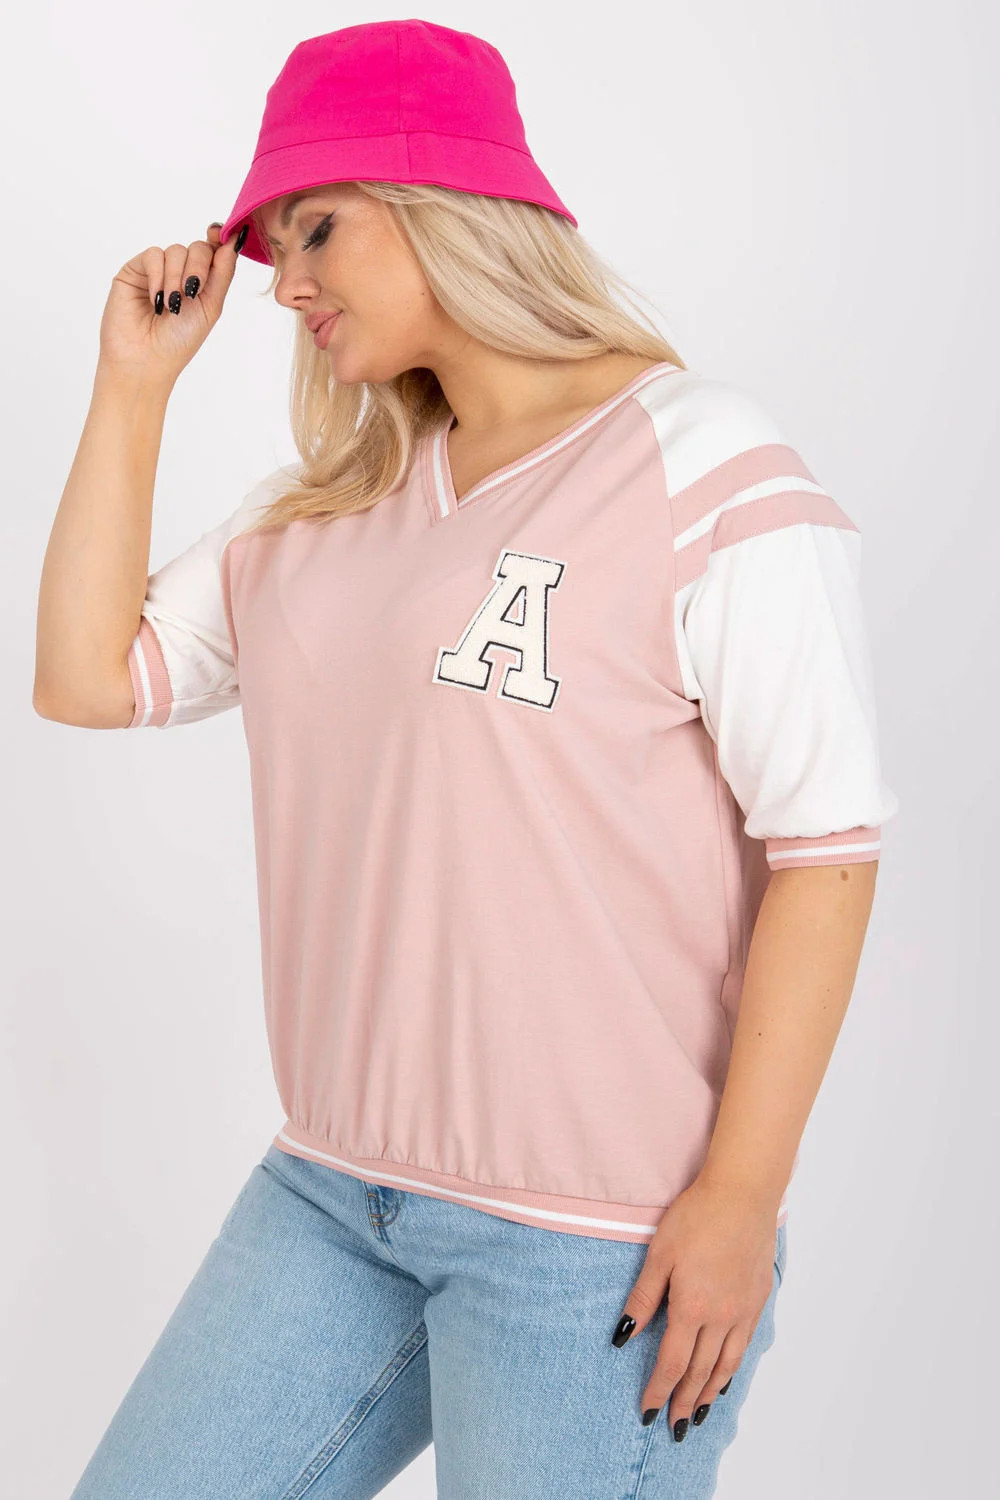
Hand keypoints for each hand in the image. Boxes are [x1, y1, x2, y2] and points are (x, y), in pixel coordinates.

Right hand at [97, 221, 245, 386]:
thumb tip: (235, 238)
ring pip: (176, 251)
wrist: (146, 359)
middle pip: (198, 248)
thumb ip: (223, 272)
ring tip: (172, 305)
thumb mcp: (211, 306)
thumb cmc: (180, 341)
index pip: (213, 252)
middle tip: (191, 292)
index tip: (221, 237)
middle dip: (198, 268)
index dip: (219, 241)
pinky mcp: (135, 271)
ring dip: (177, 277)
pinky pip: (153, 255)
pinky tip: (157, 299)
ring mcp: (157, 271)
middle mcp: (180, 274)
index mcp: (201, 283)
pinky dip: (158, 275)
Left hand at [611, 1173, 777, 1438]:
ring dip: (710, 1392)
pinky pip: (744, 1345)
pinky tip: (726, 1375)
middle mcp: (720, 1317)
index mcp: (691, 1307)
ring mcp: (743, 1310)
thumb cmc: (697, 1216)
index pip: (672, 1363)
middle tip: (673, 1426)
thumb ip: (644, 1296)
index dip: (658, 1390)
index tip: (647, 1412)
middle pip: (700, 1371)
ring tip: (698, 1413)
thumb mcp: (660, 1253)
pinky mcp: (758, 1298)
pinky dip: (733, 1368)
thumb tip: (624, 1334)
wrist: (743, 1194)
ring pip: (726, 1365)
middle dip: (683, 1401)